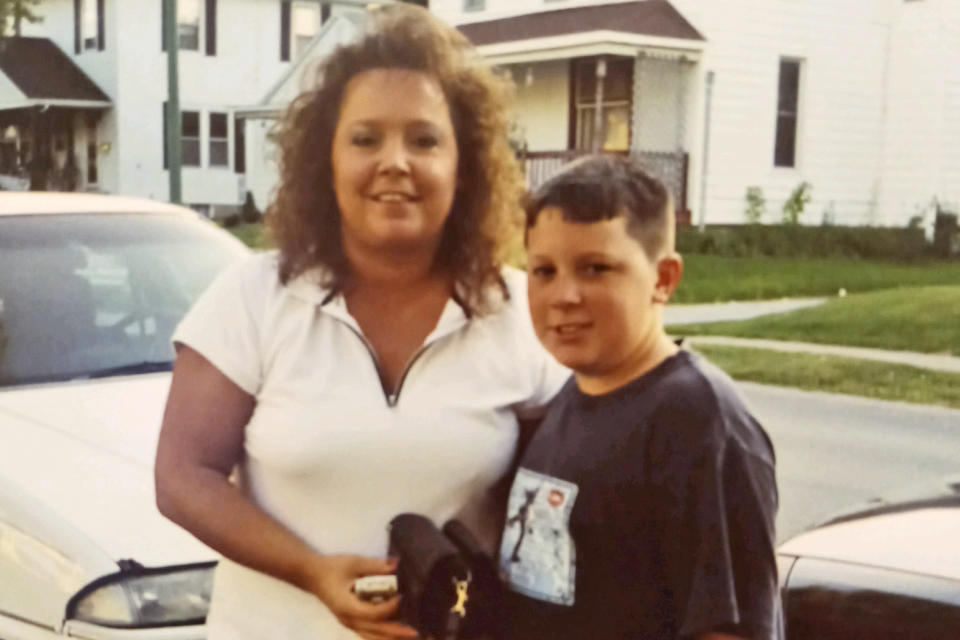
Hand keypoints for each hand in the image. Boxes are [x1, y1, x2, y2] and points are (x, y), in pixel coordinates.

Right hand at [304, 554, 418, 639]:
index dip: (388, 608)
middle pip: (375, 631)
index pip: (371, 613)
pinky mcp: (351, 623)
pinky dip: (383, 636)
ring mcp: (349, 623)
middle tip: (416, 632)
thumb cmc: (333, 568)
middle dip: (397, 632)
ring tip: (410, 637)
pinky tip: (397, 636)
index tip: (401, 597)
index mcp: (346, 605)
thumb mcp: (354, 562)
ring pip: (373, 637)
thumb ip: (375, 566)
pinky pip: (369, 634)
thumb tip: (396, 564)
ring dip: (391, 638)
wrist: (313, 576)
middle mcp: (348, 619)